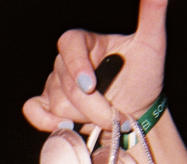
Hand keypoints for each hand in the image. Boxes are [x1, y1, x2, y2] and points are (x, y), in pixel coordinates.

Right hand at [23, 0, 166, 131]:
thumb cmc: (143, 78)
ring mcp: (54, 84)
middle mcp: (66, 62)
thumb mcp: (152, 44)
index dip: (77, 64)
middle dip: (94, 106)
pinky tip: (69, 126)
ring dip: (84, 118)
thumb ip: (152, 14)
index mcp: (86, 42)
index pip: (69, 43)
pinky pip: (34, 110)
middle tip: (118, 114)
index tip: (91, 85)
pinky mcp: (47, 105)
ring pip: (57, 103)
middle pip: (66, 84)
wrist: (137, 113)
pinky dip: (48, 121)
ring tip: (105, 118)